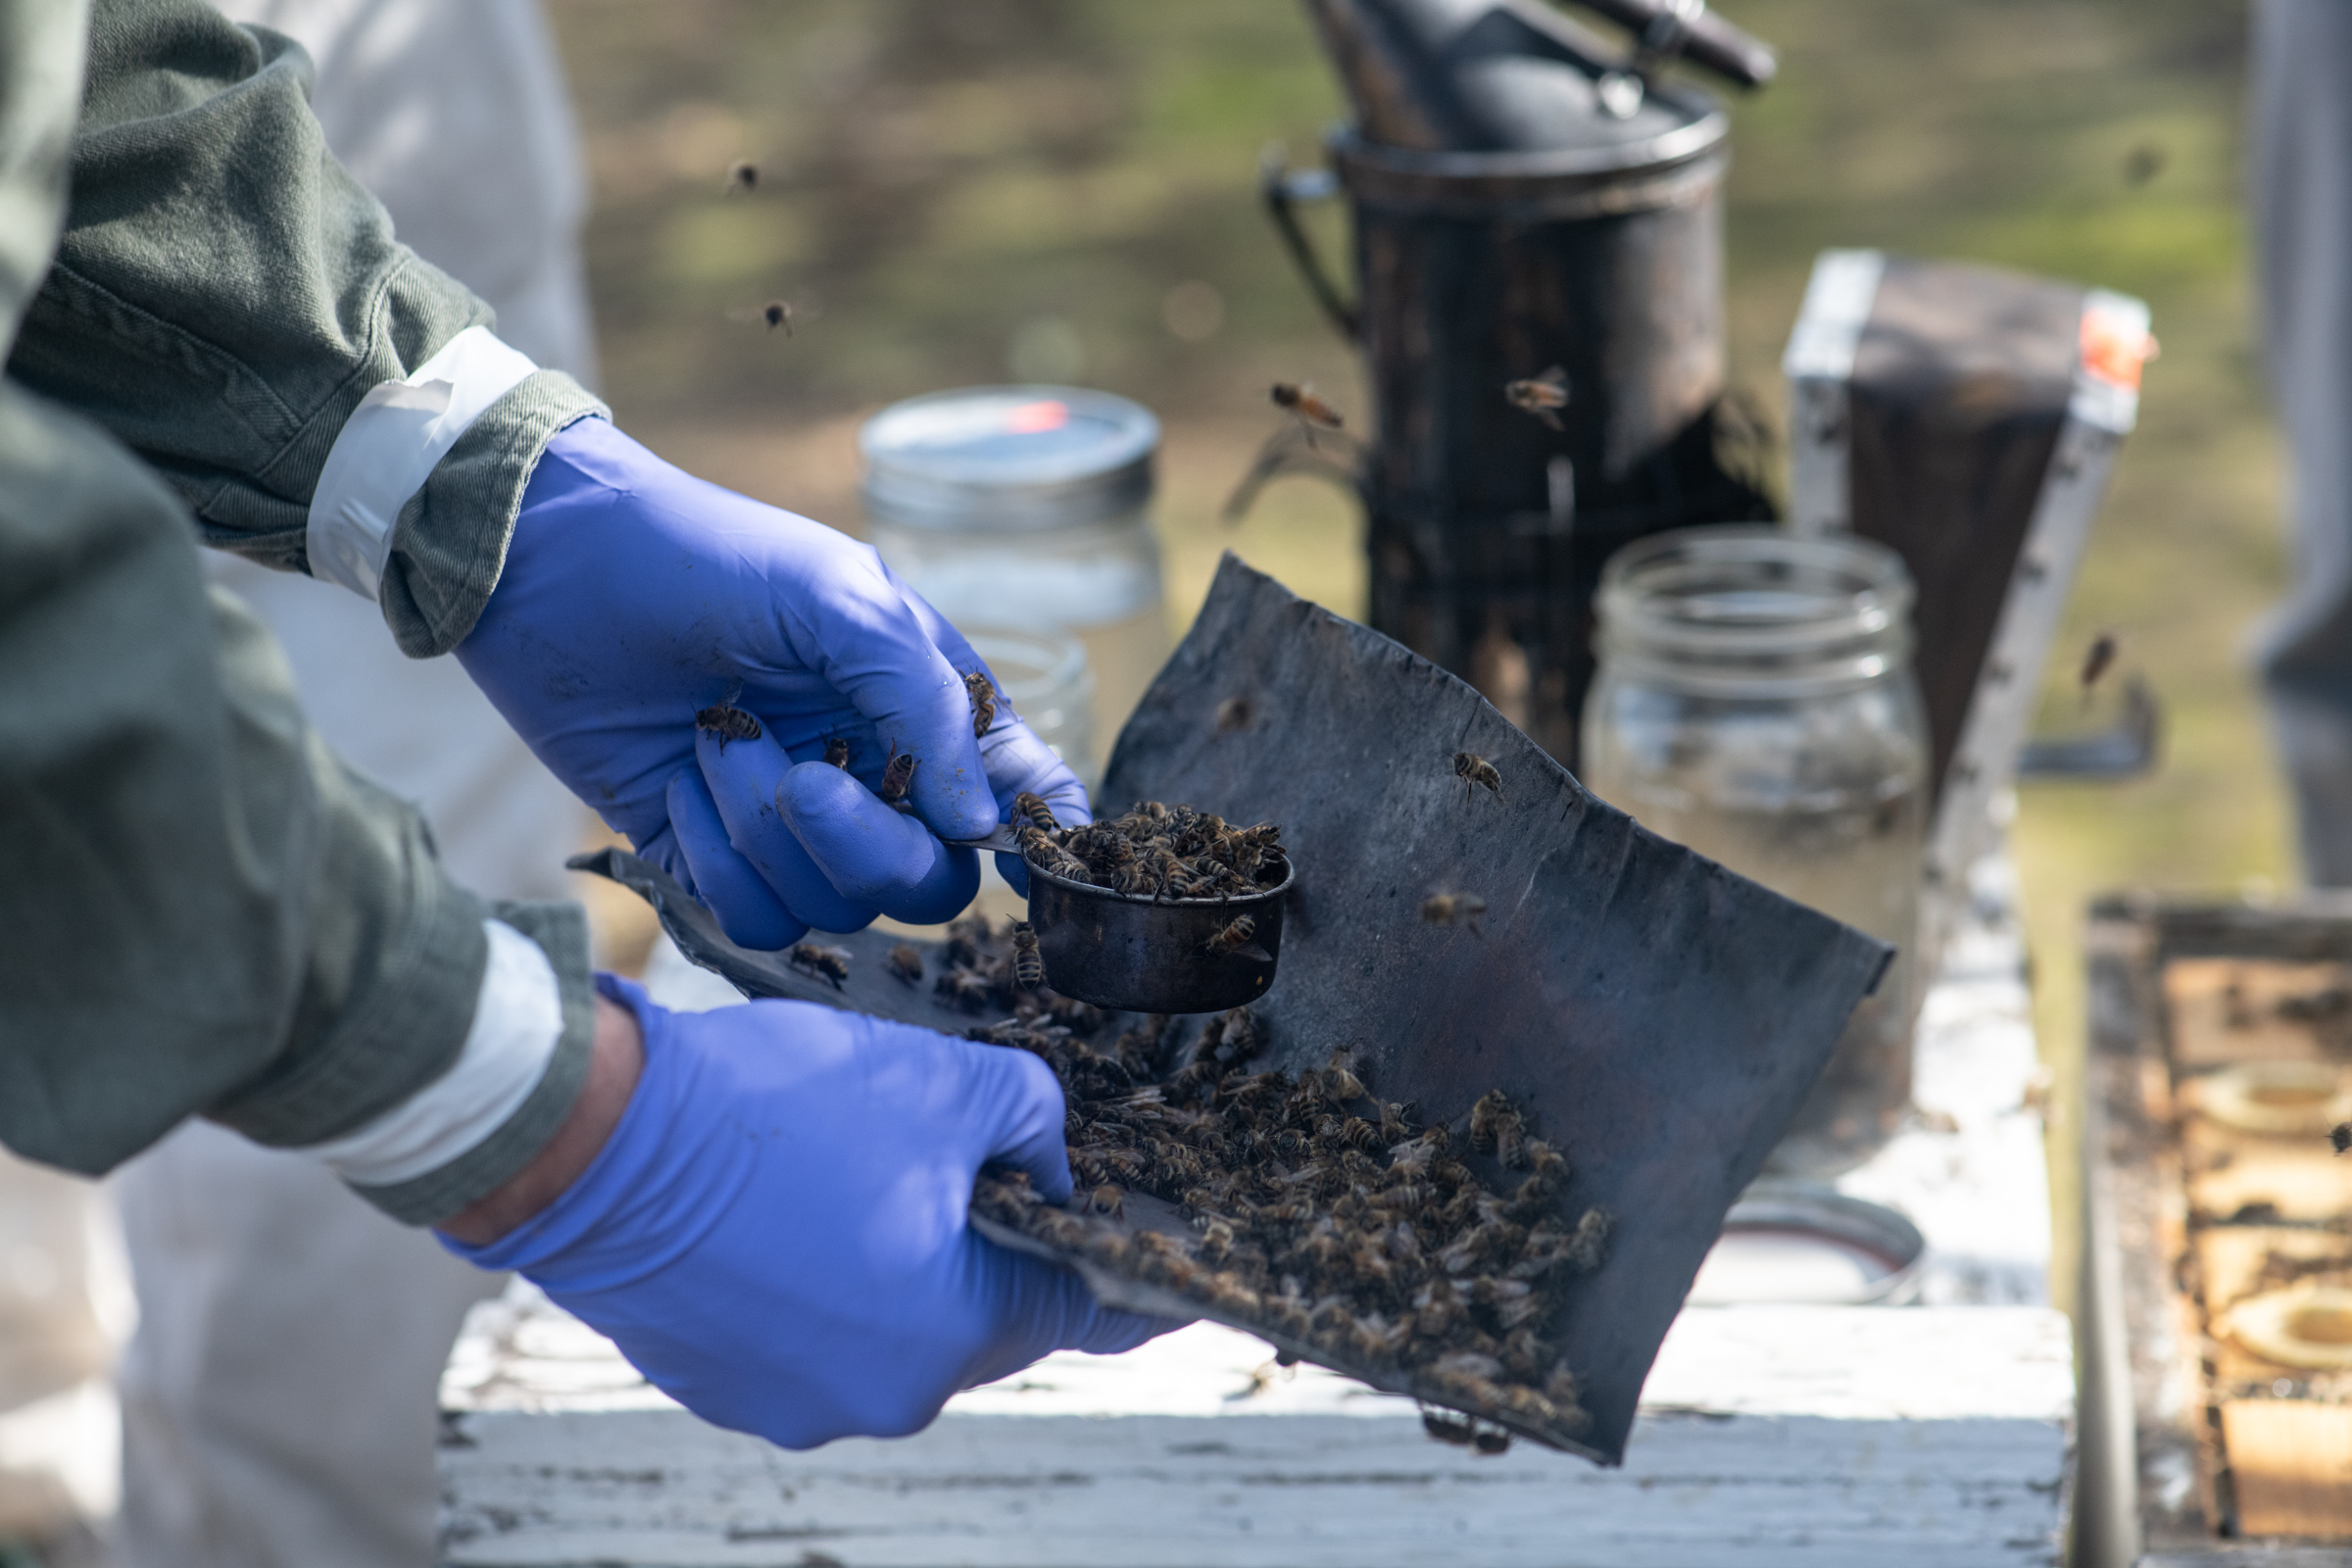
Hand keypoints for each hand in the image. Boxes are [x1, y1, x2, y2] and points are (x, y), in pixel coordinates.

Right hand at [442, 978, 1176, 1446]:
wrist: (591, 1139)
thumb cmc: (775, 1109)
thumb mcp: (944, 1079)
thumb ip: (1034, 1117)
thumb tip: (1047, 1158)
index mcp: (953, 1334)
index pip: (1085, 1314)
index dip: (1134, 1279)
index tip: (1172, 1270)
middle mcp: (880, 1396)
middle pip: (986, 1318)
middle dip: (997, 1242)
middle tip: (992, 1163)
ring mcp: (792, 1400)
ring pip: (894, 1325)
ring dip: (901, 1258)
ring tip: (871, 1167)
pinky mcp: (722, 1384)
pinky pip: (812, 1332)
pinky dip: (824, 1278)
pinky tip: (799, 1203)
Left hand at [456, 417, 1090, 948]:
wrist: (549, 567)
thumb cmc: (707, 559)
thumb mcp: (840, 598)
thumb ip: (922, 704)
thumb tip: (980, 823)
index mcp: (929, 706)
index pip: (1025, 795)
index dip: (1039, 839)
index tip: (1013, 858)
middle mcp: (878, 776)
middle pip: (929, 881)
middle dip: (864, 843)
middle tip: (802, 780)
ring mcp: (796, 825)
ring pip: (834, 906)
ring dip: (764, 831)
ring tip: (713, 736)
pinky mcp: (714, 857)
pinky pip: (752, 917)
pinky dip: (713, 856)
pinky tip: (679, 779)